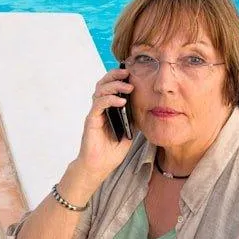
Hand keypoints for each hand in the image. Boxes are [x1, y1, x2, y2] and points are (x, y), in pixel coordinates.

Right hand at [74, 67, 135, 185]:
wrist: (99, 166)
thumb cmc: (112, 151)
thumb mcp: (129, 132)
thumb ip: (133, 119)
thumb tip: (147, 106)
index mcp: (109, 109)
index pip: (111, 87)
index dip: (119, 77)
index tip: (133, 73)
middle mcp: (100, 108)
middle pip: (103, 83)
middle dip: (115, 75)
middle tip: (127, 73)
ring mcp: (95, 114)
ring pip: (100, 90)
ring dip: (114, 85)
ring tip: (127, 87)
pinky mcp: (91, 120)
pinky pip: (99, 104)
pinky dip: (110, 99)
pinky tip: (121, 101)